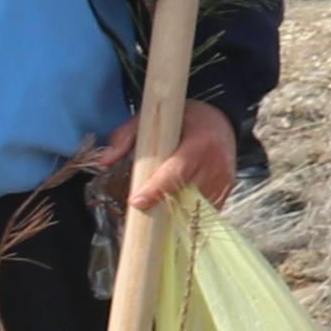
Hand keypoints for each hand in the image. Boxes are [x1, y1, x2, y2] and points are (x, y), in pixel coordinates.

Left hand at [94, 102, 240, 212]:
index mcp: (200, 142)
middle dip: (161, 205)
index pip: (176, 171)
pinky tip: (174, 210)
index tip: (136, 202)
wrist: (221, 121)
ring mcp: (224, 180)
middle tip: (140, 211)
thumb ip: (126, 135)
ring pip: (194, 207)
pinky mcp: (227, 191)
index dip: (156, 189)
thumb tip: (103, 160)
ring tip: (156, 211)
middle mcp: (216, 163)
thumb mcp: (153, 117)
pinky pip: (205, 211)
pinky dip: (188, 213)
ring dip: (174, 212)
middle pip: (185, 194)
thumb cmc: (183, 119)